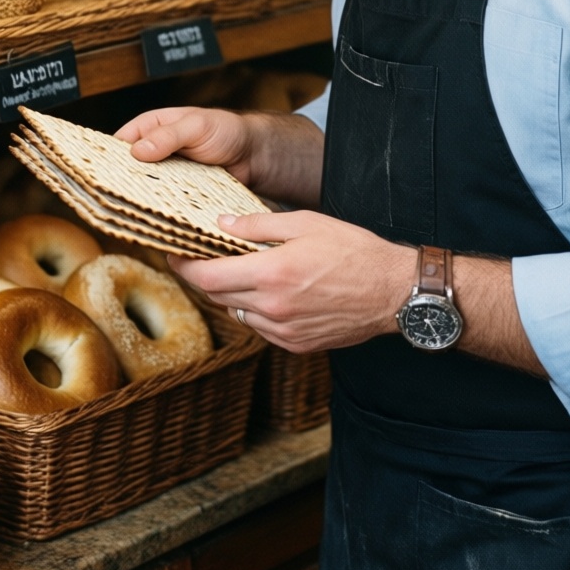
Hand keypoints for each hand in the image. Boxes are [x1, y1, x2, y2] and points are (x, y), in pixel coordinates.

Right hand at [115, 106, 324, 207]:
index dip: (105, 159)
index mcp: (149, 129)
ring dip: (140, 203)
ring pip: (144, 192)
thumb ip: (168, 136)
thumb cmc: (225, 131)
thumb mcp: (196, 125)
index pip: (118, 144)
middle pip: (127, 172)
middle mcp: (152, 154)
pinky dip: (161, 214)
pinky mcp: (179, 198)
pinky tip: (156, 226)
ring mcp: (165, 177)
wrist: (254, 156)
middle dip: (120, 186)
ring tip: (131, 219)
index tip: (95, 177)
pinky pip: (164, 207)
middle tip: (110, 204)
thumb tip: (137, 151)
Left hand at [170, 210, 413, 354]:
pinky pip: (261, 328)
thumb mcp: (305, 223)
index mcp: (271, 276)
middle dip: (205, 277)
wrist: (394, 292)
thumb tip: (222, 225)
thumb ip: (257, 226)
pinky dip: (255, 310)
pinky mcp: (297, 345)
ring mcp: (285, 332)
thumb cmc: (353, 251)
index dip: (185, 266)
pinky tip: (270, 292)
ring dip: (232, 294)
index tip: (175, 254)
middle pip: (218, 297)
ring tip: (241, 271)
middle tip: (202, 258)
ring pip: (238, 313)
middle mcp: (273, 309)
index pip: (208, 278)